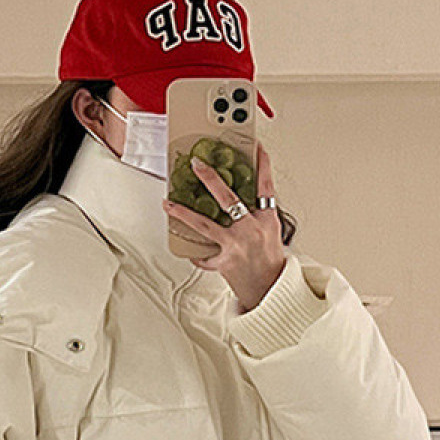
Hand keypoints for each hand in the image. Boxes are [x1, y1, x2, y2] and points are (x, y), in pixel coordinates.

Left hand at [161, 141, 287, 313]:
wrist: (270, 291)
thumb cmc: (270, 262)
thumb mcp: (271, 234)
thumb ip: (257, 215)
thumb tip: (240, 199)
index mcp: (267, 220)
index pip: (265, 187)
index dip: (262, 166)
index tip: (256, 148)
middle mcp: (251, 230)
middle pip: (228, 198)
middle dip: (210, 178)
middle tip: (197, 164)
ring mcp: (236, 246)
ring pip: (204, 225)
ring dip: (183, 213)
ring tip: (168, 204)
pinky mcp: (224, 262)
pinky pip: (204, 256)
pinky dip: (197, 255)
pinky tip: (190, 251)